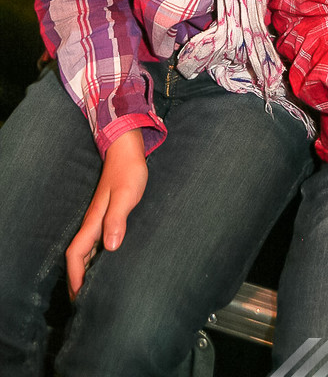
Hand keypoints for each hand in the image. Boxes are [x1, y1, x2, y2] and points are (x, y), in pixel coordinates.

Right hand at [66, 128, 147, 298]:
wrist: (128, 150)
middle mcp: (94, 222)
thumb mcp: (126, 195)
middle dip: (78, 278)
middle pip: (79, 256)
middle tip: (85, 301)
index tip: (79, 296)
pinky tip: (109, 261)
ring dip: (88, 269)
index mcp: (94, 221)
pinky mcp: (109, 214)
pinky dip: (99, 256)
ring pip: (88, 250)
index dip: (76, 276)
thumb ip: (117, 220)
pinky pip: (98, 241)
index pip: (76, 254)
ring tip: (95, 288)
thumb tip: (110, 248)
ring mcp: (100, 218)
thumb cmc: (128, 171)